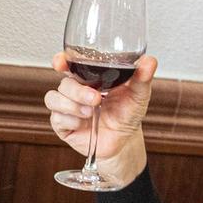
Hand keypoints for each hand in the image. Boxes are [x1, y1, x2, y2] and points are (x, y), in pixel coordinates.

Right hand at [44, 52, 155, 189]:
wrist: (124, 142)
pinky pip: (56, 118)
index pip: (69, 64)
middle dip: (77, 91)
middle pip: (64, 83)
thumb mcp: (138, 95)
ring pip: (53, 98)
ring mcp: (66, 108)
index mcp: (89, 78)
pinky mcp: (62, 125)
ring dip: (71, 105)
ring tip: (90, 113)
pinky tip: (84, 124)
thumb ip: (142, 78)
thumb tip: (149, 61)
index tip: (60, 62)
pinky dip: (70, 120)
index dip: (61, 61)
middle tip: (95, 99)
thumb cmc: (127, 114)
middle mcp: (75, 91)